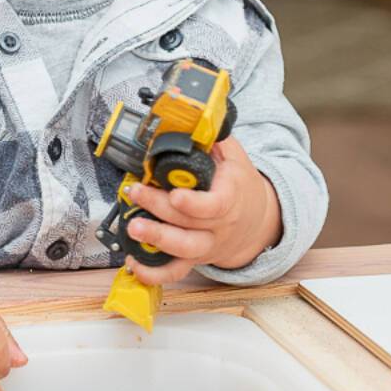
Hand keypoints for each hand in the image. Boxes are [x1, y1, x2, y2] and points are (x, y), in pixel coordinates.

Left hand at [121, 136, 281, 285]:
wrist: (258, 219)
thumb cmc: (239, 184)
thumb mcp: (233, 156)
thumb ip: (211, 139)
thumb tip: (187, 117)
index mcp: (230, 199)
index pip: (215, 205)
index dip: (193, 203)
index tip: (175, 194)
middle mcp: (219, 227)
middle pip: (189, 224)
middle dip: (158, 210)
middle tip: (135, 194)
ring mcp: (207, 245)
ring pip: (183, 251)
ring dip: (155, 241)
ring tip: (132, 229)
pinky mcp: (194, 259)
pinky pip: (175, 272)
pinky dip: (154, 273)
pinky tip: (133, 265)